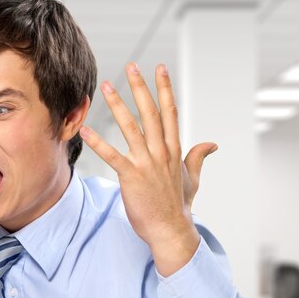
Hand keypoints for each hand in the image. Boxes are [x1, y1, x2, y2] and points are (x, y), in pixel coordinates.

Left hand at [80, 63, 216, 275]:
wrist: (171, 231)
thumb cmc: (178, 206)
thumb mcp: (192, 179)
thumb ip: (198, 157)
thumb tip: (212, 143)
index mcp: (174, 150)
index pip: (170, 112)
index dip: (165, 88)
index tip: (159, 68)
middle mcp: (162, 152)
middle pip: (151, 113)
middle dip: (141, 87)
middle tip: (131, 66)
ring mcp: (147, 164)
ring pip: (132, 128)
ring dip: (118, 106)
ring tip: (107, 87)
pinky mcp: (132, 177)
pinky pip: (112, 156)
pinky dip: (99, 142)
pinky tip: (86, 130)